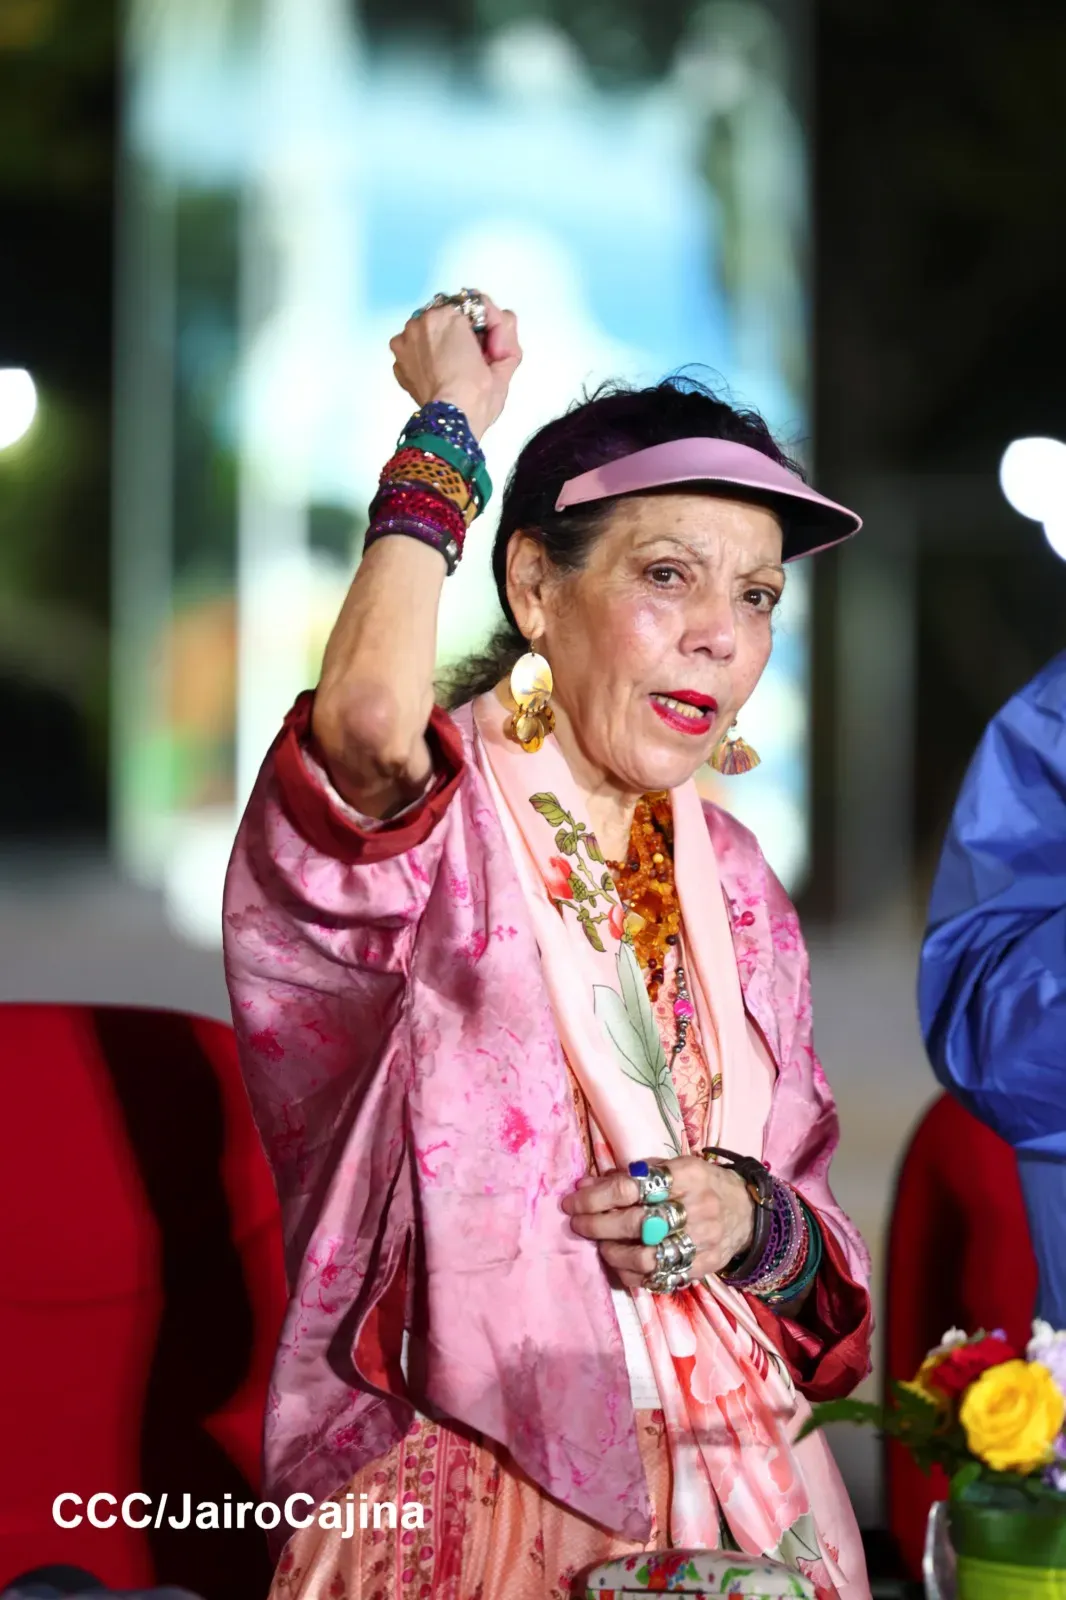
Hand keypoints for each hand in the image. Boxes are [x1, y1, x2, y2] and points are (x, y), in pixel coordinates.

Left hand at [389, 296, 521, 440]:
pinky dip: (425, 356)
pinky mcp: (399, 361)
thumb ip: (504, 328)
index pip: (474, 305)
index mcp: (449, 316)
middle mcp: (423, 323)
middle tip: (475, 355)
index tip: (492, 345)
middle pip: (449, 315)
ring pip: (430, 329)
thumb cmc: (477, 394)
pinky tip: (439, 372)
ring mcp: (406, 341)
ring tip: (456, 366)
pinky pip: (413, 348)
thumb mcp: (507, 357)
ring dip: (442, 341)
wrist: (452, 419)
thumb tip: (501, 320)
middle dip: (463, 331)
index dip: (487, 324)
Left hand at [561, 1156, 755, 1288]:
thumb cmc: (702, 1183)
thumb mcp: (673, 1167)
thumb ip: (631, 1176)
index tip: (573, 1201)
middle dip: (597, 1225)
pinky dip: (633, 1276)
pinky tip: (622, 1266)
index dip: (596, 1196)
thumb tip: (586, 1186)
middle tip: (578, 1224)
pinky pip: (661, 1278)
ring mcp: (701, 1241)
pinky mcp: (703, 1267)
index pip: (632, 1186)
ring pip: (647, 1257)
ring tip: (602, 1246)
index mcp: (686, 1174)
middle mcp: (696, 1207)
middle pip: (636, 1222)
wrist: (747, 1212)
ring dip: (614, 1254)